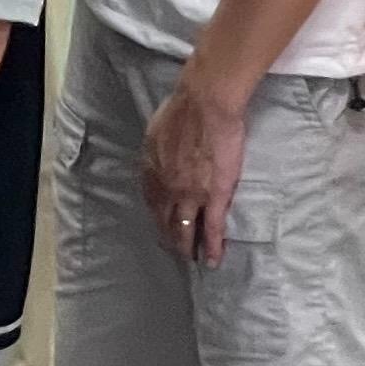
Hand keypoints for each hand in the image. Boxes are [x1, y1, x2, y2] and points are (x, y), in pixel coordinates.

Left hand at [143, 72, 250, 266]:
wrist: (204, 106)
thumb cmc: (180, 112)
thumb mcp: (154, 136)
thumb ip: (156, 153)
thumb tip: (159, 158)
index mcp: (150, 173)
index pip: (151, 203)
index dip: (157, 217)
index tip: (160, 226)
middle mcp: (165, 189)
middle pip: (165, 221)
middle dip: (168, 238)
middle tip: (173, 251)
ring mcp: (190, 195)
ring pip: (185, 229)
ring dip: (187, 247)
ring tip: (191, 260)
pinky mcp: (216, 196)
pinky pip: (212, 228)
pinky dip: (212, 246)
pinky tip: (212, 259)